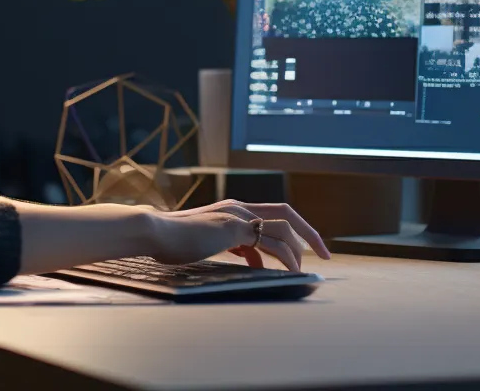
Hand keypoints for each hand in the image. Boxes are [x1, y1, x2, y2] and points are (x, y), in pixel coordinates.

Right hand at [148, 200, 330, 270]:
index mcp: (234, 209)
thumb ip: (231, 245)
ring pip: (284, 228)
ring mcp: (238, 215)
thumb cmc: (174, 241)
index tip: (301, 250)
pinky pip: (272, 243)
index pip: (273, 214)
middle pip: (287, 214)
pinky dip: (285, 258)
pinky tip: (288, 272)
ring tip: (303, 269)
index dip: (292, 230)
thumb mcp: (209, 241)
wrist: (154, 233)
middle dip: (309, 234)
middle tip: (325, 254)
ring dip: (299, 250)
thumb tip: (250, 257)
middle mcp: (240, 207)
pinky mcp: (235, 228)